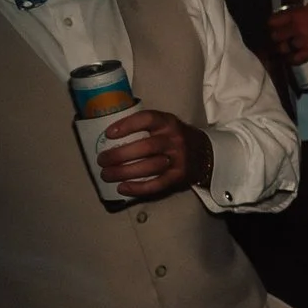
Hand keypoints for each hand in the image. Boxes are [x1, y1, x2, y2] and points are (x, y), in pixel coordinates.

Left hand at [96, 108, 211, 197]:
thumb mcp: (165, 125)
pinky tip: (122, 188)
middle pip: (145, 147)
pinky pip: (157, 184)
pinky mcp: (179, 176)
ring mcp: (178, 159)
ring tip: (106, 175)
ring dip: (124, 172)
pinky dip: (138, 188)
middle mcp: (175, 140)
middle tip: (102, 160)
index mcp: (169, 123)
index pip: (147, 119)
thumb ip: (145, 126)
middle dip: (119, 155)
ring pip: (149, 167)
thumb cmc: (175, 138)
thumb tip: (111, 135)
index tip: (109, 134)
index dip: (127, 125)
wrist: (206, 153)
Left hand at [270, 0, 307, 62]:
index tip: (274, 25)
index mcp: (296, 15)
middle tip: (279, 36)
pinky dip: (291, 59)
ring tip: (284, 47)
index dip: (272, 24)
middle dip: (276, 36)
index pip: (273, 21)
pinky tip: (290, 57)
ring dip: (282, 48)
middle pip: (275, 36)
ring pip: (283, 49)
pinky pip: (296, 59)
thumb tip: (293, 16)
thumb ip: (300, 12)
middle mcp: (297, 29)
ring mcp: (304, 42)